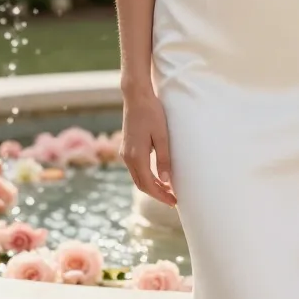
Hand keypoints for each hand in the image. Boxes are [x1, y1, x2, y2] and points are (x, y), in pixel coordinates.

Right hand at [119, 87, 177, 206]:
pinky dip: (146, 176)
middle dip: (157, 194)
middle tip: (173, 199)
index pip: (148, 185)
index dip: (161, 195)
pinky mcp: (127, 147)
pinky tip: (157, 175)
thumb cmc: (152, 113)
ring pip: (138, 177)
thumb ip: (163, 159)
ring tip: (168, 189)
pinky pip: (136, 168)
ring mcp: (125, 152)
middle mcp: (127, 157)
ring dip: (151, 186)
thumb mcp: (162, 135)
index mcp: (136, 156)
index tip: (173, 202)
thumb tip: (166, 181)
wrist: (136, 96)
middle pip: (141, 184)